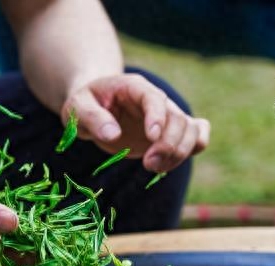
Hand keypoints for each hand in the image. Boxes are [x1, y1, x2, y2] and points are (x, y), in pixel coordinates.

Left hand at [63, 74, 209, 172]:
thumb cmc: (84, 104)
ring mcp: (166, 116)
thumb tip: (113, 134)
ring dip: (180, 153)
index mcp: (134, 87)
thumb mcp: (77, 108)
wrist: (95, 106)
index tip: (151, 138)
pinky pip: (198, 134)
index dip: (157, 117)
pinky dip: (194, 148)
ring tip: (154, 168)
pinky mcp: (170, 132)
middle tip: (148, 165)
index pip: (154, 98)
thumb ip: (92, 118)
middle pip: (178, 119)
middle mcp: (156, 99)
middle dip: (168, 145)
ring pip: (191, 130)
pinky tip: (171, 162)